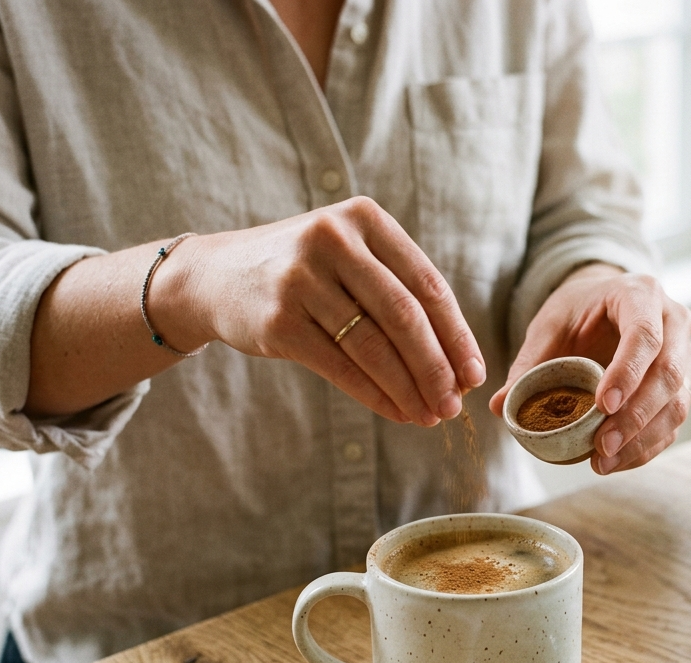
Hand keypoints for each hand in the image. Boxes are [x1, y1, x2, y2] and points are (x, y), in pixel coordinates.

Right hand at [162, 198, 485, 424]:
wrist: (215, 277)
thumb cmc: (304, 273)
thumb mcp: (350, 258)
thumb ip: (399, 292)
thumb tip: (457, 363)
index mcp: (364, 219)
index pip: (428, 285)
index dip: (456, 335)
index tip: (475, 374)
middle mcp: (334, 240)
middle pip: (405, 317)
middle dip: (436, 368)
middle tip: (454, 404)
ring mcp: (302, 279)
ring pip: (374, 346)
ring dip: (408, 388)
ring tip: (430, 415)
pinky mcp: (279, 321)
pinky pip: (341, 367)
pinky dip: (375, 396)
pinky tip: (396, 412)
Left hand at [490, 264, 690, 473]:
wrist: (605, 304)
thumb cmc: (577, 311)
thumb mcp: (549, 325)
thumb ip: (528, 363)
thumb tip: (500, 405)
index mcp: (641, 295)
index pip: (645, 335)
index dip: (627, 373)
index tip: (602, 406)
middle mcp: (674, 322)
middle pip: (669, 374)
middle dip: (636, 417)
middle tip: (602, 446)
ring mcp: (685, 355)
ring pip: (677, 403)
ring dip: (642, 439)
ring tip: (603, 461)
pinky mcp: (683, 385)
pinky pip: (673, 423)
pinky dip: (646, 447)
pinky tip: (616, 461)